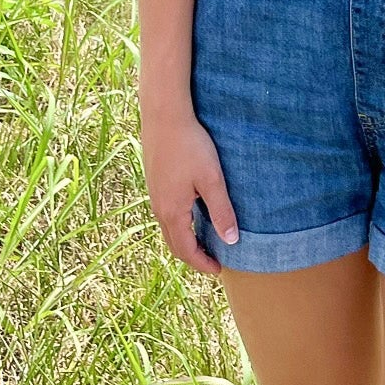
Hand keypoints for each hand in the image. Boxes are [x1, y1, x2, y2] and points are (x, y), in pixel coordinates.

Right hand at [140, 107, 238, 273]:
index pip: (186, 251)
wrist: (164, 115)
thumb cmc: (190, 145)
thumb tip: (231, 241)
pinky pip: (165, 212)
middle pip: (174, 244)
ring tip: (204, 239)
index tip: (219, 269)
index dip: (202, 263)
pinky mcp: (154, 181)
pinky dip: (179, 223)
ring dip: (185, 239)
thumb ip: (221, 211)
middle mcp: (159, 207)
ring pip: (168, 228)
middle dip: (193, 256)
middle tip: (212, 259)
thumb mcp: (211, 179)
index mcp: (172, 212)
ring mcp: (154, 194)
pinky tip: (192, 212)